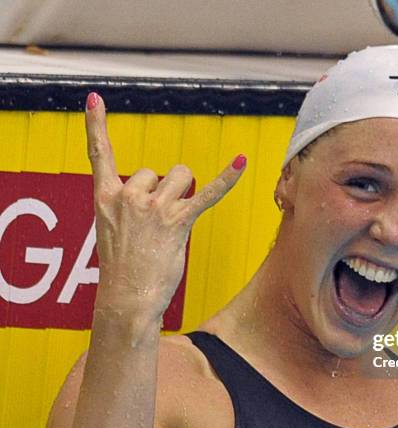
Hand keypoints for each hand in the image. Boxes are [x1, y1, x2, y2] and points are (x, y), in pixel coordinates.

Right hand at [85, 92, 245, 319]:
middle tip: (155, 227)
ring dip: (183, 194)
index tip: (95, 98)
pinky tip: (242, 161)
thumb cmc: (122, 269)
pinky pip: (207, 194)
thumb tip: (159, 191)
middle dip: (164, 192)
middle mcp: (128, 196)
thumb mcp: (112, 230)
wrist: (126, 298)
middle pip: (158, 171)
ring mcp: (153, 208)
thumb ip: (128, 205)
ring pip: (182, 177)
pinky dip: (227, 178)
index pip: (99, 154)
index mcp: (105, 197)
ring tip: (171, 225)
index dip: (95, 125)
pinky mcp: (178, 221)